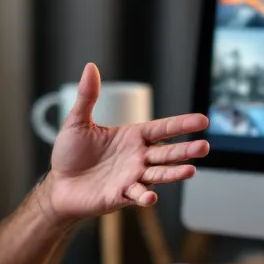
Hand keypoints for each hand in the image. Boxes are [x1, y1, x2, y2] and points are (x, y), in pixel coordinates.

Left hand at [42, 63, 208, 223]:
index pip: (162, 129)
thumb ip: (87, 96)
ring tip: (191, 170)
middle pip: (167, 152)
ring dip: (174, 173)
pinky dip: (145, 197)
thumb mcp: (77, 122)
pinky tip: (151, 197)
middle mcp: (137, 158)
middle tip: (204, 147)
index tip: (202, 120)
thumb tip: (90, 67)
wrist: (58, 186)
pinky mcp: (120, 196)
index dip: (181, 125)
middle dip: (186, 150)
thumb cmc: (69, 154)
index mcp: (132, 137)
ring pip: (159, 174)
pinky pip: (137, 196)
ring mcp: (132, 178)